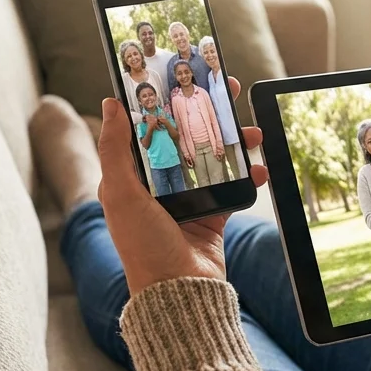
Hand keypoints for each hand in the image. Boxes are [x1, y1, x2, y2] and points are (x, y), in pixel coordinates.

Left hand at [97, 77, 268, 293]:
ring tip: (252, 134)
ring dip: (234, 142)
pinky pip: (233, 187)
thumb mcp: (120, 193)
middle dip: (207, 114)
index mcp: (130, 178)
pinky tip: (259, 169)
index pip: (148, 128)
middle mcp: (157, 186)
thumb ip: (115, 148)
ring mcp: (186, 200)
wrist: (179, 293)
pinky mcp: (212, 215)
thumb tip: (111, 103)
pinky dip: (248, 176)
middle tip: (226, 91)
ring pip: (213, 157)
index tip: (182, 77)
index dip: (164, 101)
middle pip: (185, 137)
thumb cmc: (143, 246)